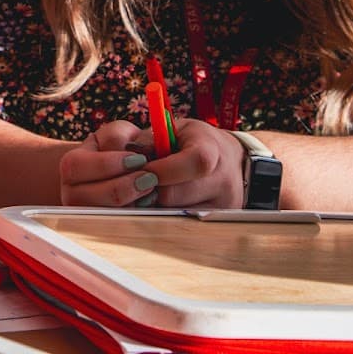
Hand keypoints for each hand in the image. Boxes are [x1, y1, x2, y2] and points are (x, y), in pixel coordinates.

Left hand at [59, 119, 246, 208]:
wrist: (228, 160)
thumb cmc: (191, 141)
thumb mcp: (172, 129)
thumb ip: (148, 139)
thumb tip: (124, 152)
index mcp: (213, 151)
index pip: (195, 162)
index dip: (163, 168)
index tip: (140, 167)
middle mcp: (224, 183)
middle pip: (177, 196)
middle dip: (148, 190)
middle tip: (131, 183)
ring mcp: (223, 207)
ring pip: (175, 214)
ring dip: (152, 205)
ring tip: (142, 193)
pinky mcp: (215, 224)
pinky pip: (181, 225)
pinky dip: (163, 214)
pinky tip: (155, 204)